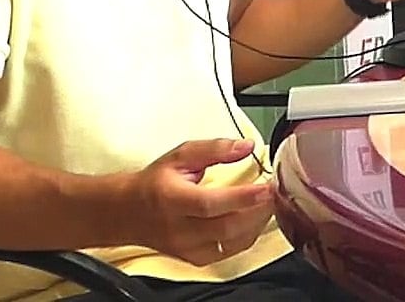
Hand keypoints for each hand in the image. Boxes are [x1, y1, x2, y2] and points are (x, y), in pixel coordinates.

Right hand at [121, 139, 273, 266]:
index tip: (267, 186)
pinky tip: (254, 220)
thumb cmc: (154, 183)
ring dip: (257, 223)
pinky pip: (229, 252)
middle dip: (258, 210)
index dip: (242, 197)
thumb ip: (215, 149)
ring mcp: (186, 248)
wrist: (128, 212)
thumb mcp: (180, 155)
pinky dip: (247, 236)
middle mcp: (178, 229)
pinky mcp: (195, 259)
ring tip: (269, 203)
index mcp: (172, 200)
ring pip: (231, 243)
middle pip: (226, 226)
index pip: (210, 204)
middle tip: (275, 192)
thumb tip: (246, 146)